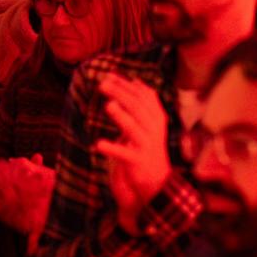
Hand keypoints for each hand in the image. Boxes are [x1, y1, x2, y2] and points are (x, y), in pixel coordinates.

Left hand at [94, 74, 170, 232]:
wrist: (157, 180)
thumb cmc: (148, 147)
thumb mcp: (149, 123)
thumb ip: (143, 103)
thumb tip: (136, 81)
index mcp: (156, 117)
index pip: (144, 96)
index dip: (126, 85)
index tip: (109, 76)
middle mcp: (154, 129)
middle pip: (138, 107)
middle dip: (120, 94)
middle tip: (102, 85)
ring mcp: (147, 145)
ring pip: (134, 128)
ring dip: (121, 117)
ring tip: (109, 106)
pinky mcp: (138, 162)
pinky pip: (125, 154)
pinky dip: (113, 149)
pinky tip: (99, 145)